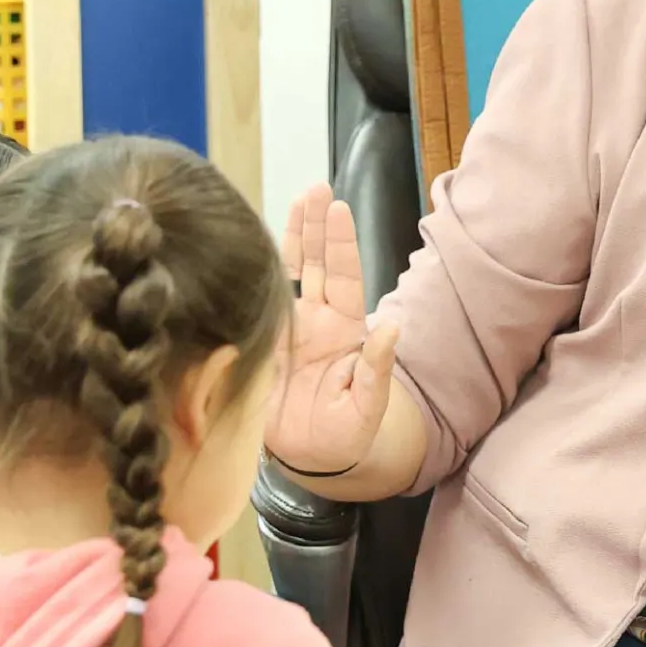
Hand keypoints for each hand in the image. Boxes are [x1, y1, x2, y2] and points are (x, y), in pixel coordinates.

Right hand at [264, 185, 398, 477]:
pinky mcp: (263, 342)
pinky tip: (253, 242)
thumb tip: (392, 327)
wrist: (311, 459)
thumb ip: (377, 369)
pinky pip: (258, 299)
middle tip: (317, 187)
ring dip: (292, 236)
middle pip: (317, 263)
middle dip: (317, 225)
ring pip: (290, 272)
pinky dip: (257, 270)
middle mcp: (317, 321)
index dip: (339, 244)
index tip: (338, 208)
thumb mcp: (367, 407)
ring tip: (297, 198)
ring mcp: (289, 328)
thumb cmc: (346, 435)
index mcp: (344, 332)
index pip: (343, 277)